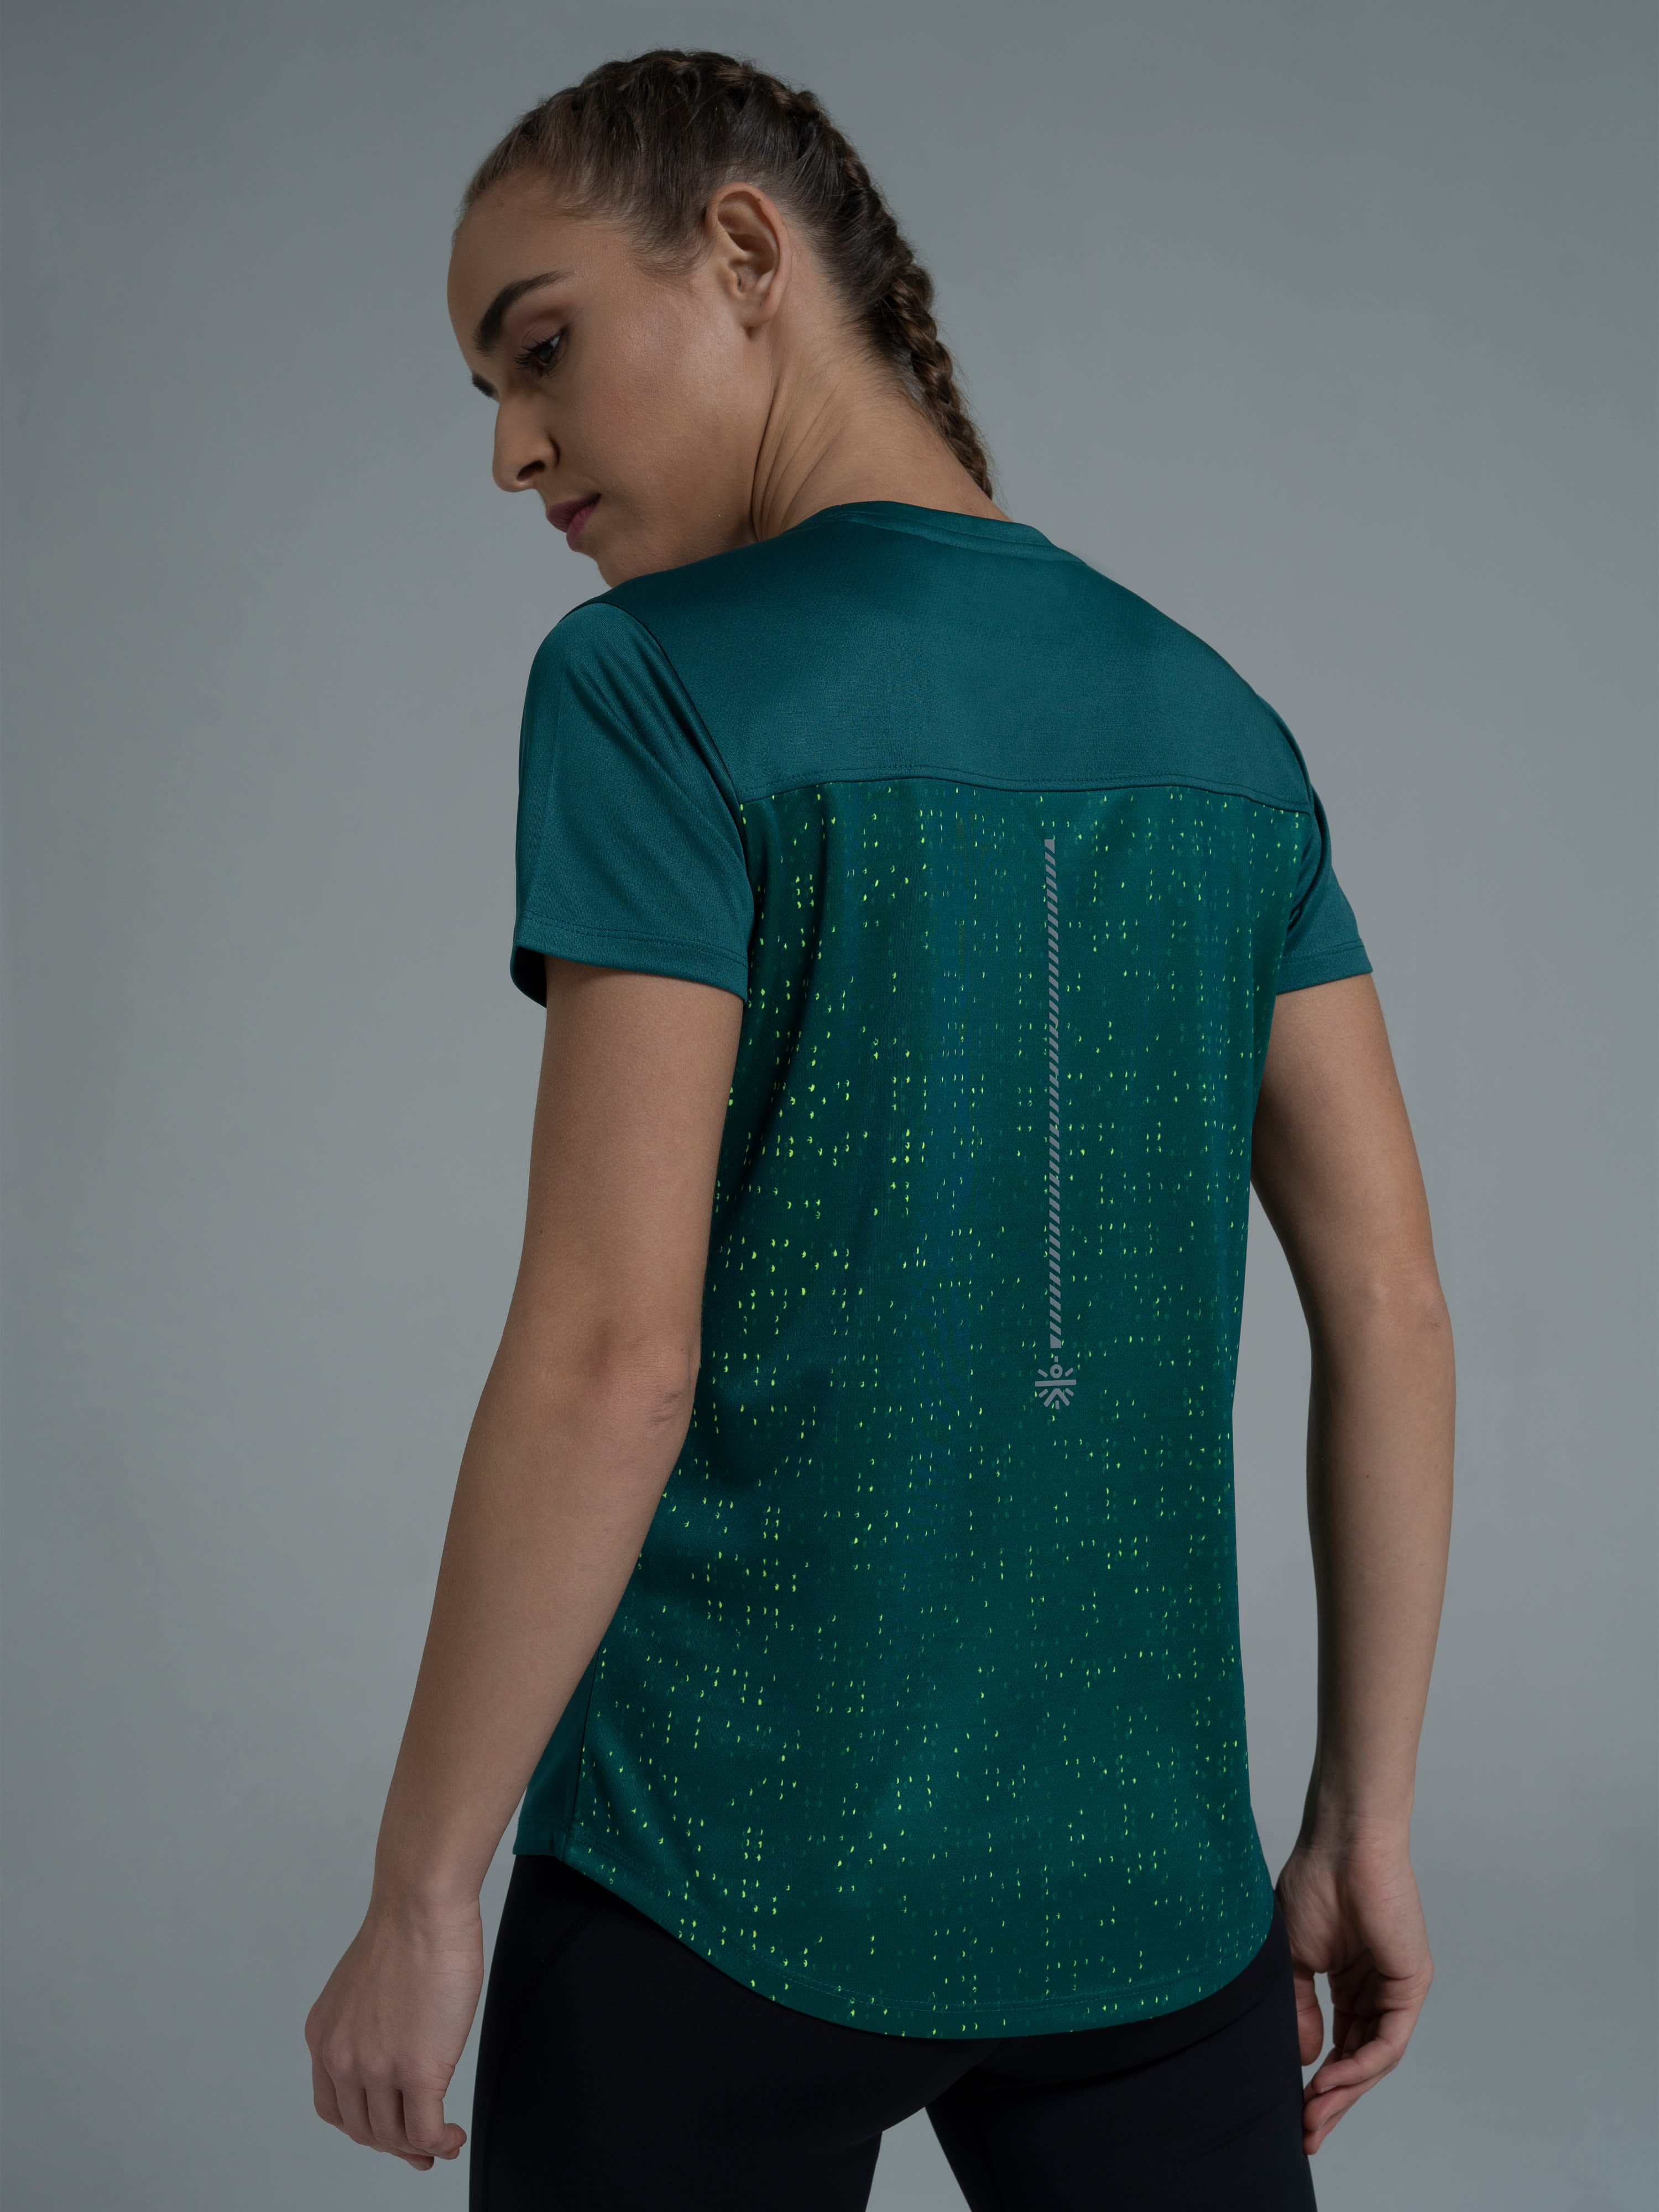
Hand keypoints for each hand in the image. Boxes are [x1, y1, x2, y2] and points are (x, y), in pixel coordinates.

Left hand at [305, 1888, 483, 2169]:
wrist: (422, 1905)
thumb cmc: (407, 1929)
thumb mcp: (362, 1985)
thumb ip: (366, 2022)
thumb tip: (396, 2044)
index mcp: (325, 2037)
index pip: (333, 2107)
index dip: (363, 2127)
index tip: (389, 2130)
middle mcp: (341, 2058)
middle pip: (363, 2128)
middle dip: (394, 2144)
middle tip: (421, 2149)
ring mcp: (378, 2068)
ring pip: (394, 2134)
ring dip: (420, 2147)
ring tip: (443, 2141)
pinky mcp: (418, 2070)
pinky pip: (425, 2131)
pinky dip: (440, 2143)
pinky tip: (454, 2136)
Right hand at [1274, 1831, 1433, 2155]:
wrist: (1342, 1844)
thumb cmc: (1314, 1883)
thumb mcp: (1293, 1957)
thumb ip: (1301, 2008)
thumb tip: (1307, 2059)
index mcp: (1348, 1982)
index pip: (1338, 2045)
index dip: (1318, 2082)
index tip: (1293, 2111)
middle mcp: (1375, 1990)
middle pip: (1357, 2060)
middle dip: (1332, 2100)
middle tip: (1307, 2132)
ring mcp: (1395, 1989)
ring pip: (1374, 2058)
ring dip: (1344, 2090)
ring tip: (1314, 2115)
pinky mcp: (1410, 1984)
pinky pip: (1388, 2040)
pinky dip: (1360, 2064)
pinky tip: (1331, 2078)